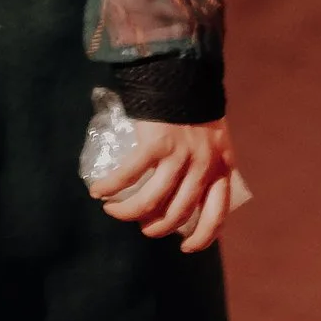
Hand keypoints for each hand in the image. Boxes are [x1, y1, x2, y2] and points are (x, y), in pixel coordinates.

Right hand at [91, 113, 246, 250]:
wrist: (182, 71)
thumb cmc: (194, 108)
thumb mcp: (213, 141)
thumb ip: (205, 166)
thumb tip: (183, 198)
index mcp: (221, 167)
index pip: (216, 214)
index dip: (201, 238)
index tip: (184, 248)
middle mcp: (203, 165)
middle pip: (176, 214)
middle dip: (154, 227)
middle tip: (141, 225)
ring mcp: (179, 155)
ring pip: (150, 201)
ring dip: (128, 213)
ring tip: (113, 211)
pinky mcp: (155, 143)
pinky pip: (129, 175)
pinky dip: (110, 188)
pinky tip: (98, 192)